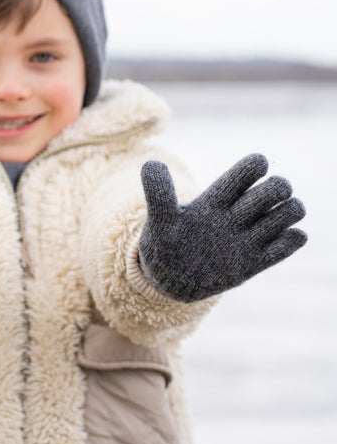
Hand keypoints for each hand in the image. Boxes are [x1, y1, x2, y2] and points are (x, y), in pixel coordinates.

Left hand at [138, 154, 306, 302]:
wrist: (170, 280)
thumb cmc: (163, 245)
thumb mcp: (159, 221)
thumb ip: (158, 194)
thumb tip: (152, 164)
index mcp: (217, 199)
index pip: (246, 171)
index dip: (255, 166)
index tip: (255, 168)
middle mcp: (238, 214)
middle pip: (275, 188)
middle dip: (277, 189)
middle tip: (255, 208)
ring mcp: (250, 237)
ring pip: (289, 212)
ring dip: (289, 212)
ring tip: (268, 226)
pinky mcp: (256, 261)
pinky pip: (289, 243)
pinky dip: (293, 240)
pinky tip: (280, 242)